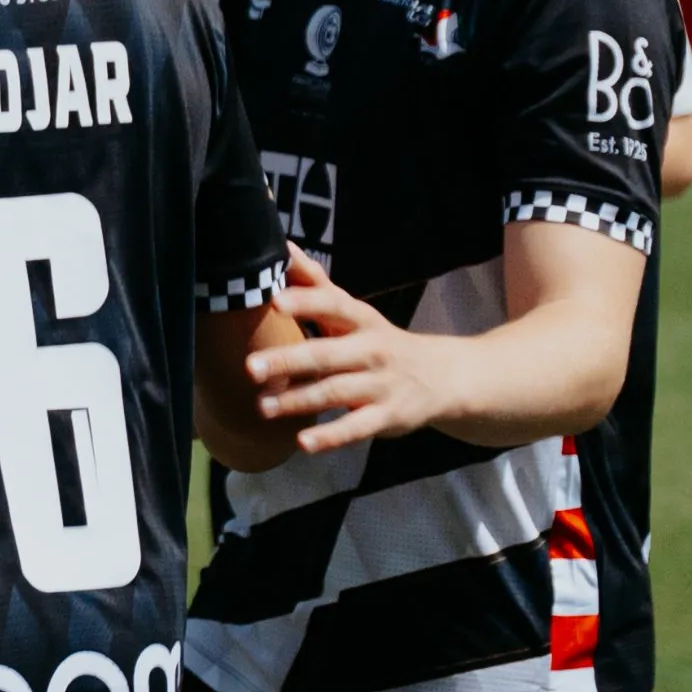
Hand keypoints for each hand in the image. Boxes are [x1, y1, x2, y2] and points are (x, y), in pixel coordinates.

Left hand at [244, 247, 458, 454]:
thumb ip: (317, 285)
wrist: (442, 377)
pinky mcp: (386, 418)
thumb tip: (285, 248)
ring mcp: (380, 385)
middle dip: (288, 360)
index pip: (334, 305)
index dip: (306, 301)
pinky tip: (302, 443)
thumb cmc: (381, 342)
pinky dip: (331, 437)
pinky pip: (356, 428)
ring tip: (263, 407)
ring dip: (298, 401)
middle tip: (250, 367)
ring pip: (336, 392)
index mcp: (362, 321)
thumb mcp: (355, 313)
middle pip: (327, 354)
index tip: (275, 301)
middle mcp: (372, 350)